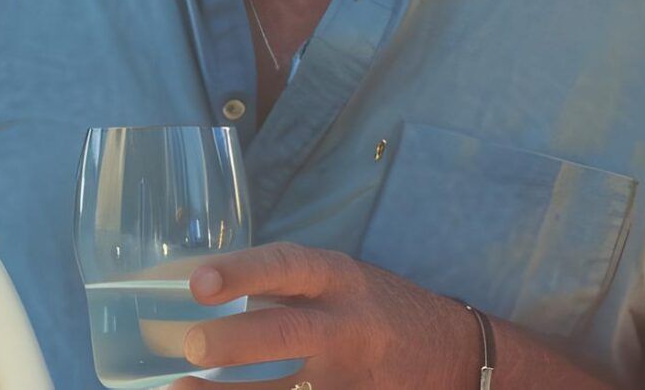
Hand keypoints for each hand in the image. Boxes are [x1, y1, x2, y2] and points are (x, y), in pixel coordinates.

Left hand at [167, 243, 478, 389]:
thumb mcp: (343, 283)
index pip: (288, 267)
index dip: (242, 272)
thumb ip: (287, 288)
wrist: (453, 354)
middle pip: (287, 332)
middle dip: (236, 341)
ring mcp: (348, 377)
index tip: (199, 282)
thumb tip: (205, 293)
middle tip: (192, 345)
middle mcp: (345, 326)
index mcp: (339, 280)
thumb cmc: (380, 312)